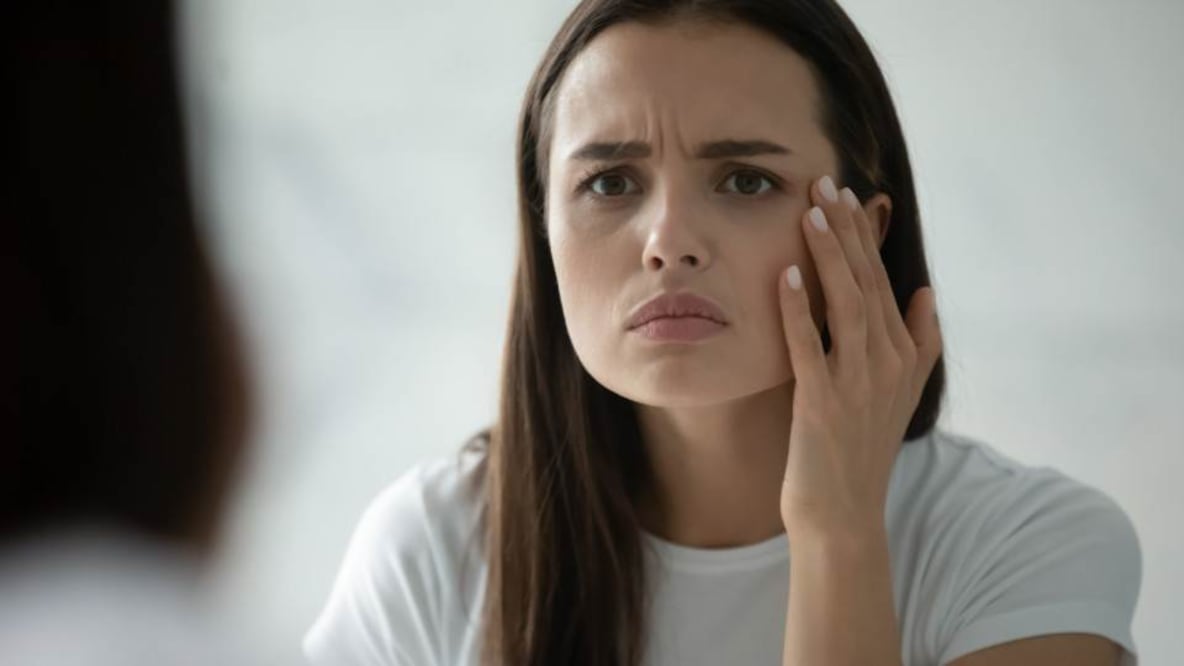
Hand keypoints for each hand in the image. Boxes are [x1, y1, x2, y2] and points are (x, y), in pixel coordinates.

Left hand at [777, 175, 942, 539]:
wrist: (843, 511)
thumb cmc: (860, 447)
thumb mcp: (900, 392)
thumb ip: (918, 340)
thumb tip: (926, 290)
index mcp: (904, 354)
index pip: (882, 280)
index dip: (864, 237)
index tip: (848, 195)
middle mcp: (887, 363)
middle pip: (866, 282)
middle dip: (846, 231)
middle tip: (825, 183)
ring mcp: (857, 383)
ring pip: (846, 305)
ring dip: (828, 256)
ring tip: (810, 212)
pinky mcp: (823, 403)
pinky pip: (809, 347)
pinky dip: (798, 310)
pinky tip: (785, 276)